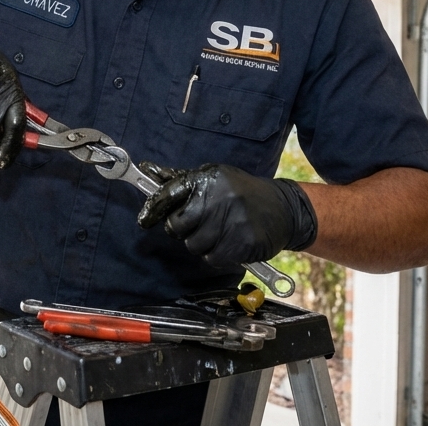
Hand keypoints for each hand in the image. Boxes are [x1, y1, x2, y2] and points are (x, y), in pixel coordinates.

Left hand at [135, 162, 317, 266]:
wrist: (284, 208)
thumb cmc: (241, 192)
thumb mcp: (214, 177)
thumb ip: (180, 178)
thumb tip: (146, 169)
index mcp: (208, 179)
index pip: (169, 194)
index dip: (153, 209)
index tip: (144, 220)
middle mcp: (218, 199)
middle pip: (176, 226)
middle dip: (182, 229)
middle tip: (198, 224)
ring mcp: (230, 222)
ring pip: (193, 245)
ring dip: (201, 243)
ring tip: (219, 230)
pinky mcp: (241, 244)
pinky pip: (211, 258)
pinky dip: (216, 254)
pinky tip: (229, 241)